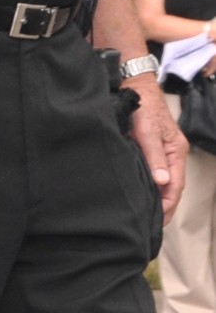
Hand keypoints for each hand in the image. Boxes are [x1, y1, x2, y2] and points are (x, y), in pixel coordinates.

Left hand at [131, 83, 188, 221]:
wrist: (137, 88)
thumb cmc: (143, 108)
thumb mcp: (147, 132)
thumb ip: (154, 157)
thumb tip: (162, 182)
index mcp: (176, 152)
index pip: (175, 185)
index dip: (168, 204)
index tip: (159, 219)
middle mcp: (172, 155)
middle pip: (172, 186)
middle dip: (165, 206)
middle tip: (152, 225)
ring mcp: (164, 152)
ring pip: (164, 180)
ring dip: (158, 197)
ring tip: (148, 215)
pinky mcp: (152, 149)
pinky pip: (155, 172)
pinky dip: (152, 186)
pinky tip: (144, 194)